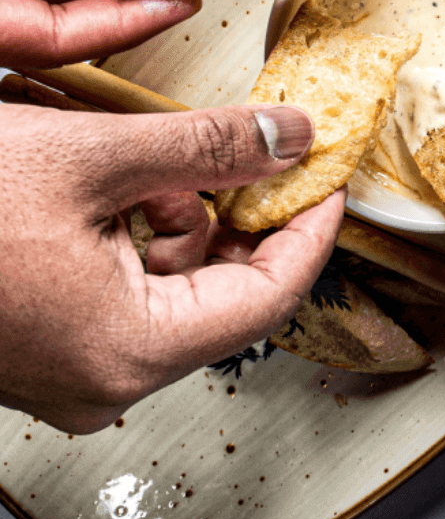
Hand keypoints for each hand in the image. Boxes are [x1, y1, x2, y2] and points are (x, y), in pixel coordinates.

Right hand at [0, 103, 342, 432]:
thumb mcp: (88, 155)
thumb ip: (208, 148)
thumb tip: (291, 139)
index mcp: (128, 351)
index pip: (271, 297)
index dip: (309, 232)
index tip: (328, 184)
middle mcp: (103, 380)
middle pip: (221, 295)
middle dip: (233, 217)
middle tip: (248, 156)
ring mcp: (69, 373)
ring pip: (169, 290)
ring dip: (173, 221)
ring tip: (132, 170)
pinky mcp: (41, 352)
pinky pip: (121, 296)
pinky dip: (129, 240)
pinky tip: (97, 196)